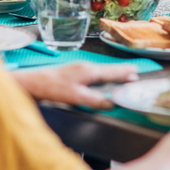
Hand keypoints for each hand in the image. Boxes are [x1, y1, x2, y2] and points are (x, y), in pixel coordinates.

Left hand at [12, 63, 137, 109]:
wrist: (33, 83)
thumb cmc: (53, 88)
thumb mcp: (76, 97)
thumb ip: (95, 100)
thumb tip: (111, 102)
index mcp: (88, 70)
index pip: (111, 71)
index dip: (124, 72)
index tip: (136, 71)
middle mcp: (85, 66)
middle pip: (107, 69)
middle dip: (121, 72)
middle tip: (134, 74)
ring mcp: (78, 68)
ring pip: (100, 71)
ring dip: (112, 73)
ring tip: (122, 77)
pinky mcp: (72, 73)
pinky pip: (93, 73)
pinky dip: (102, 75)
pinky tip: (102, 80)